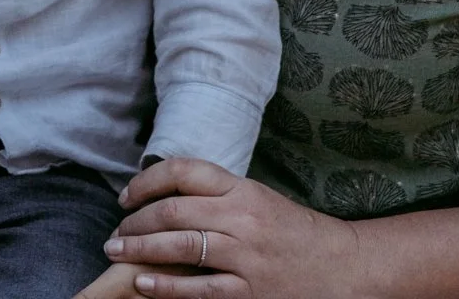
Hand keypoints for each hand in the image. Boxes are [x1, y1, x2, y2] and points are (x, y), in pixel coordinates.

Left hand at [99, 158, 362, 298]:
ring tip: (117, 253)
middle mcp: (242, 218)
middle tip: (114, 234)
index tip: (126, 196)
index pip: (183, 171)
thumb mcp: (258, 200)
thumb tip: (166, 195)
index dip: (146, 182)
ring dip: (140, 250)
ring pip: (180, 247)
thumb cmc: (296, 234)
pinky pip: (199, 289)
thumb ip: (218, 196)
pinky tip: (143, 285)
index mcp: (243, 190)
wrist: (345, 268)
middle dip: (135, 222)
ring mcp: (246, 257)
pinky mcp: (251, 292)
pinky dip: (166, 287)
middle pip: (173, 211)